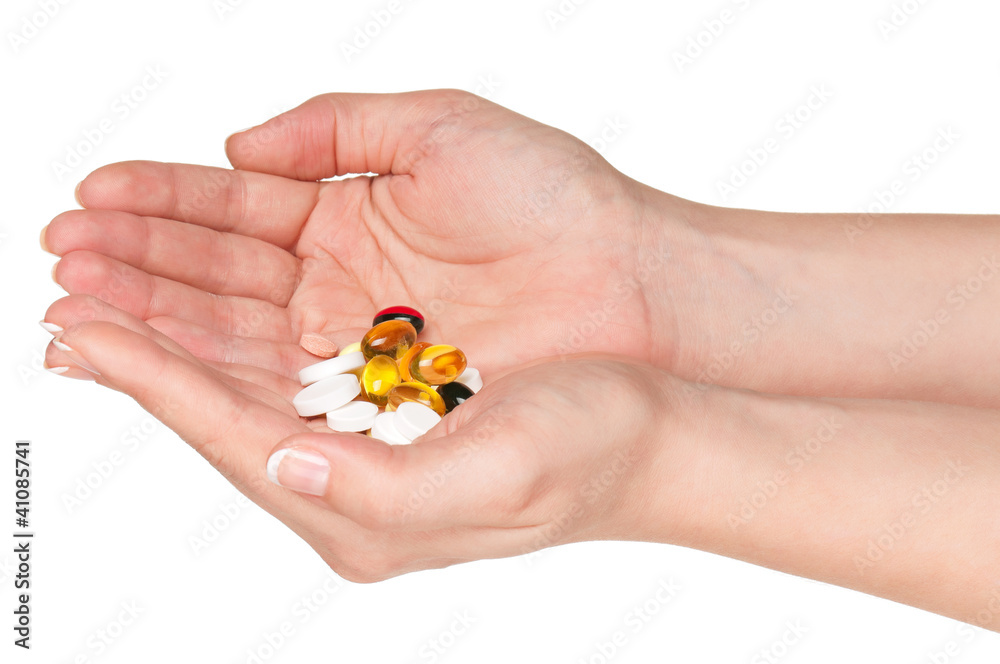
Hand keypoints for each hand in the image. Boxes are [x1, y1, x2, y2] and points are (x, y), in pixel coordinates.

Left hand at [41, 296, 689, 580]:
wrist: (646, 434)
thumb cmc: (589, 454)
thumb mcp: (498, 478)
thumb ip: (384, 490)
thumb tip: (288, 462)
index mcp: (364, 510)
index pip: (231, 437)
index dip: (153, 382)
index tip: (81, 332)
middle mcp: (349, 480)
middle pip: (219, 406)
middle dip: (144, 350)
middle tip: (69, 293)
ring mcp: (364, 441)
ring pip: (244, 377)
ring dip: (178, 328)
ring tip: (112, 284)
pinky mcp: (383, 405)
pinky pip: (287, 361)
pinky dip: (235, 324)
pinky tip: (204, 299)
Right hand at [43, 89, 685, 382]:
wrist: (632, 284)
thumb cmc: (552, 197)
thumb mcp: (440, 130)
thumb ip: (336, 129)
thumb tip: (238, 143)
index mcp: (348, 213)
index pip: (234, 206)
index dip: (161, 202)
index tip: (89, 199)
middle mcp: (340, 284)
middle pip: (219, 274)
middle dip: (138, 262)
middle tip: (62, 255)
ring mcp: (355, 345)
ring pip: (237, 334)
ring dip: (157, 318)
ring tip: (79, 301)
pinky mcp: (377, 399)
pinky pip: (283, 388)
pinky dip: (217, 376)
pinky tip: (153, 361)